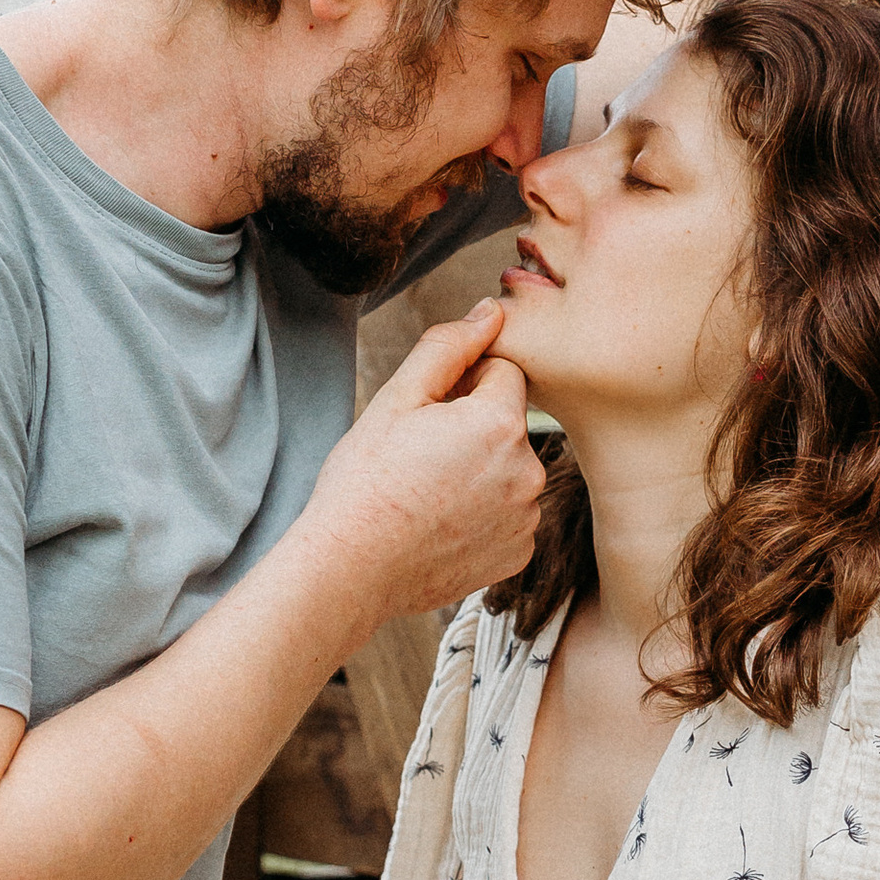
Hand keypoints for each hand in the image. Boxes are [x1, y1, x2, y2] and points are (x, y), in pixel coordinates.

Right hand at [302, 302, 544, 633]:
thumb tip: (490, 311)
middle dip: (474, 428)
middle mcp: (527, 470)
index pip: (503, 372)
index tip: (429, 414)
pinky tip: (442, 523)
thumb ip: (449, 346)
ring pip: (509, 470)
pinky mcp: (517, 553)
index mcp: (500, 422)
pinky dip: (483, 515)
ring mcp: (525, 517)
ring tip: (429, 493)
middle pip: (509, 424)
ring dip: (481, 471)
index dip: (463, 384)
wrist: (352, 568)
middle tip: (421, 457)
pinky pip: (508, 515)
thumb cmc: (365, 483)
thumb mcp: (398, 399)